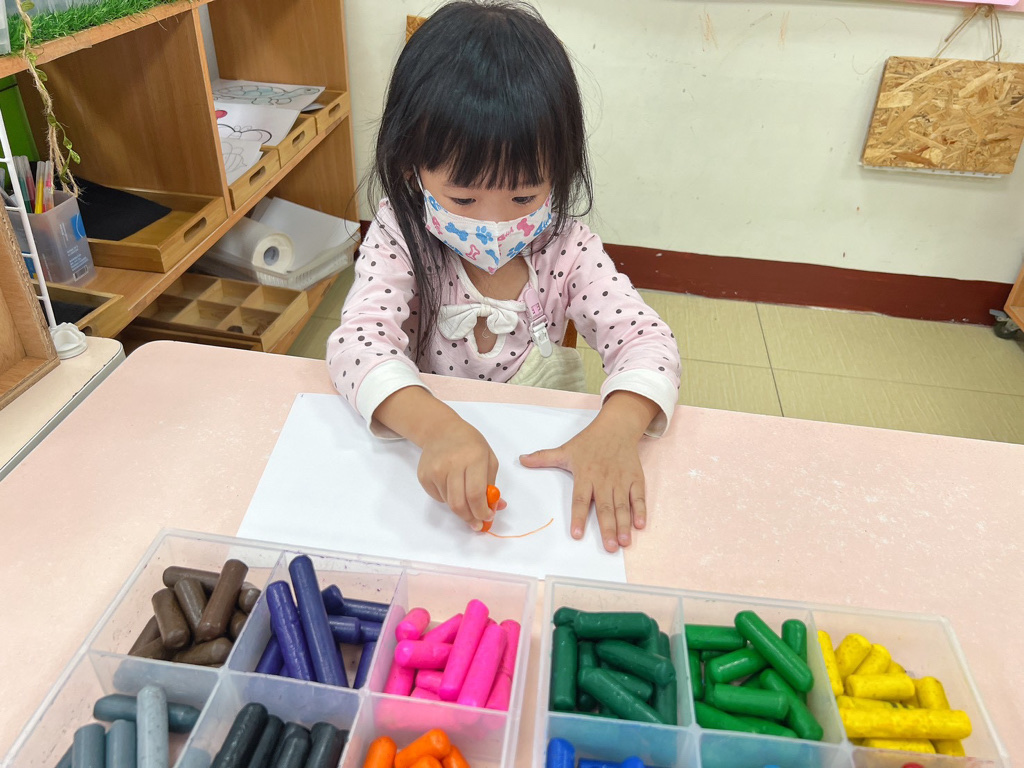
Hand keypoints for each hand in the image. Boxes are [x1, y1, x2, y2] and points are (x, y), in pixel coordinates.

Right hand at [374, 387, 499, 529]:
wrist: (441, 430)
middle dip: (469, 518)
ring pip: (449, 503)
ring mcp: (435, 470)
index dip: (482, 511)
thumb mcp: (488, 458)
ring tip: (464, 494)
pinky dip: (447, 498)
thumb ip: (492, 485)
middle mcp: (452, 464)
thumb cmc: (470, 444)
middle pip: (459, 503)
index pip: (476, 494)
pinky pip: (438, 497)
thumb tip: (497, 507)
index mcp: (474, 458)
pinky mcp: (424, 475)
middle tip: (476, 522)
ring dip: (460, 507)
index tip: (486, 517)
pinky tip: (451, 484)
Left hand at [519, 392, 658, 551]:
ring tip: (624, 542)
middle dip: (608, 528)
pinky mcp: (635, 479)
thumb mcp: (566, 449)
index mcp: (585, 475)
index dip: (578, 517)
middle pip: (605, 507)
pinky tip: (640, 525)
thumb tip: (521, 459)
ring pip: (622, 506)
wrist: (616, 427)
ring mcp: (621, 480)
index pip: (580, 500)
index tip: (576, 534)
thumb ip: (544, 458)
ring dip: (624, 524)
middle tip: (609, 547)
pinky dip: (640, 510)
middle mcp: (604, 480)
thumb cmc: (590, 441)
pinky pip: (638, 497)